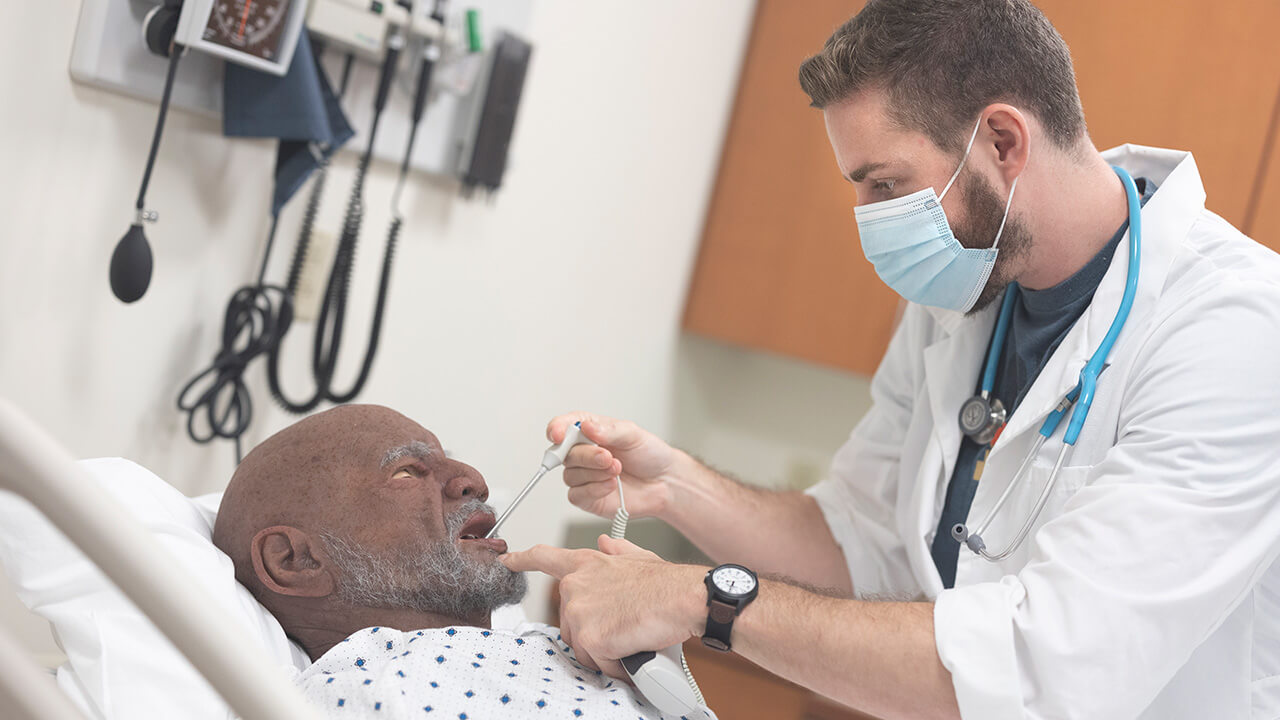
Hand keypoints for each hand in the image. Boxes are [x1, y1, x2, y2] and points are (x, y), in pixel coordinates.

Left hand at [501, 535, 704, 678]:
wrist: (682, 598)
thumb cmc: (666, 583)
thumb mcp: (638, 558)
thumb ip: (617, 552)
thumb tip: (606, 544)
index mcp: (586, 563)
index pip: (544, 558)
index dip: (522, 559)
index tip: (506, 560)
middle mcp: (575, 584)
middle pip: (569, 623)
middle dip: (593, 632)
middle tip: (622, 628)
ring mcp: (579, 611)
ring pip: (582, 646)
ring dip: (604, 650)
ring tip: (630, 636)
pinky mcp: (589, 636)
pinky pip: (597, 662)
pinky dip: (616, 664)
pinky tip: (632, 649)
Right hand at [546, 412, 680, 519]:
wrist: (664, 482)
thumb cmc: (649, 455)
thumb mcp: (633, 434)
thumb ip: (609, 430)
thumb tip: (586, 426)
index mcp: (589, 431)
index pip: (563, 426)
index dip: (556, 429)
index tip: (558, 434)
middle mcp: (583, 453)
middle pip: (564, 453)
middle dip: (587, 456)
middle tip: (608, 457)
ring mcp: (584, 476)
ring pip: (570, 475)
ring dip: (595, 473)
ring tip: (617, 470)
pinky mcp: (587, 497)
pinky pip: (576, 495)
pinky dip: (594, 490)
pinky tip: (612, 484)